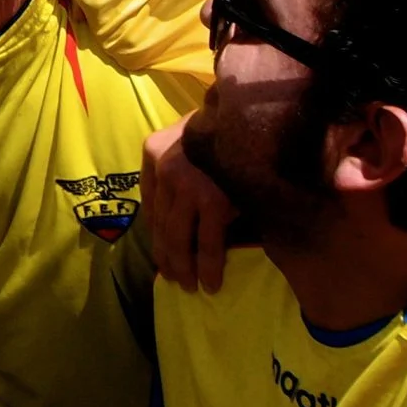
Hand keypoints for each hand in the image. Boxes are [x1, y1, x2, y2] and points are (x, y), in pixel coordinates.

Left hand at [141, 114, 235, 293]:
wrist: (257, 120)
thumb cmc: (226, 132)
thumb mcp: (192, 141)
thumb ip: (179, 168)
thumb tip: (176, 213)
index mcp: (153, 151)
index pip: (149, 202)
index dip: (155, 232)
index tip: (161, 252)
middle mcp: (164, 168)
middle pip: (161, 223)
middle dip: (168, 256)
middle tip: (175, 279)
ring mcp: (186, 185)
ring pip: (179, 237)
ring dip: (184, 267)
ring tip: (190, 286)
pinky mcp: (211, 202)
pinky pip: (207, 244)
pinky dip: (208, 267)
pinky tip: (210, 283)